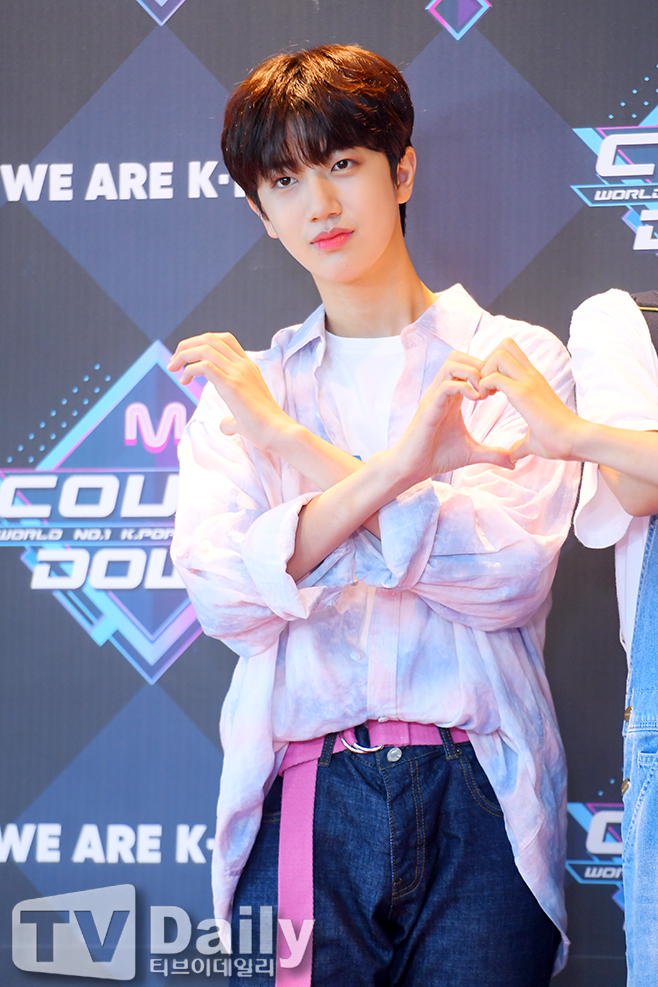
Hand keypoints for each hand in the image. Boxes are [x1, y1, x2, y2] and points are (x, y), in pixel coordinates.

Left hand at [168, 332, 293, 451]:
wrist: (279, 432)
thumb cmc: (265, 428)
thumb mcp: (245, 417)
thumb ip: (233, 419)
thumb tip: (225, 426)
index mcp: (249, 367)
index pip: (224, 339)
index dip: (202, 342)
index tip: (189, 358)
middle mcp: (243, 365)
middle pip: (210, 338)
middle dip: (187, 345)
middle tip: (174, 362)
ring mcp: (238, 373)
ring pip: (205, 348)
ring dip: (183, 355)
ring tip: (173, 368)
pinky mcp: (232, 385)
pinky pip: (204, 366)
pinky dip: (189, 370)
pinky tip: (185, 381)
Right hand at [389, 350, 512, 482]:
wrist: (413, 468)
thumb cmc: (438, 457)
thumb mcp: (472, 453)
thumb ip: (492, 453)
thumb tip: (513, 463)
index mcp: (451, 396)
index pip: (466, 365)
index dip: (485, 371)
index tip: (498, 389)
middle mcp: (441, 391)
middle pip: (458, 357)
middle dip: (479, 365)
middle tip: (492, 387)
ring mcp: (434, 397)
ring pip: (452, 364)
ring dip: (472, 373)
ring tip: (484, 394)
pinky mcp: (429, 407)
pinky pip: (446, 385)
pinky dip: (464, 387)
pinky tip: (476, 400)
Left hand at [479, 338, 580, 462]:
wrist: (577, 441)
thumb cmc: (559, 442)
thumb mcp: (533, 441)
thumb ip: (520, 446)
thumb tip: (512, 458)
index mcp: (533, 381)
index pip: (512, 352)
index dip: (494, 364)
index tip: (489, 388)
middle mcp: (531, 376)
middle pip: (504, 344)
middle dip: (487, 361)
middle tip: (484, 386)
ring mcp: (528, 382)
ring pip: (499, 355)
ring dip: (485, 371)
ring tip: (484, 393)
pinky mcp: (524, 393)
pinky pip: (494, 377)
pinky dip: (483, 386)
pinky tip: (484, 401)